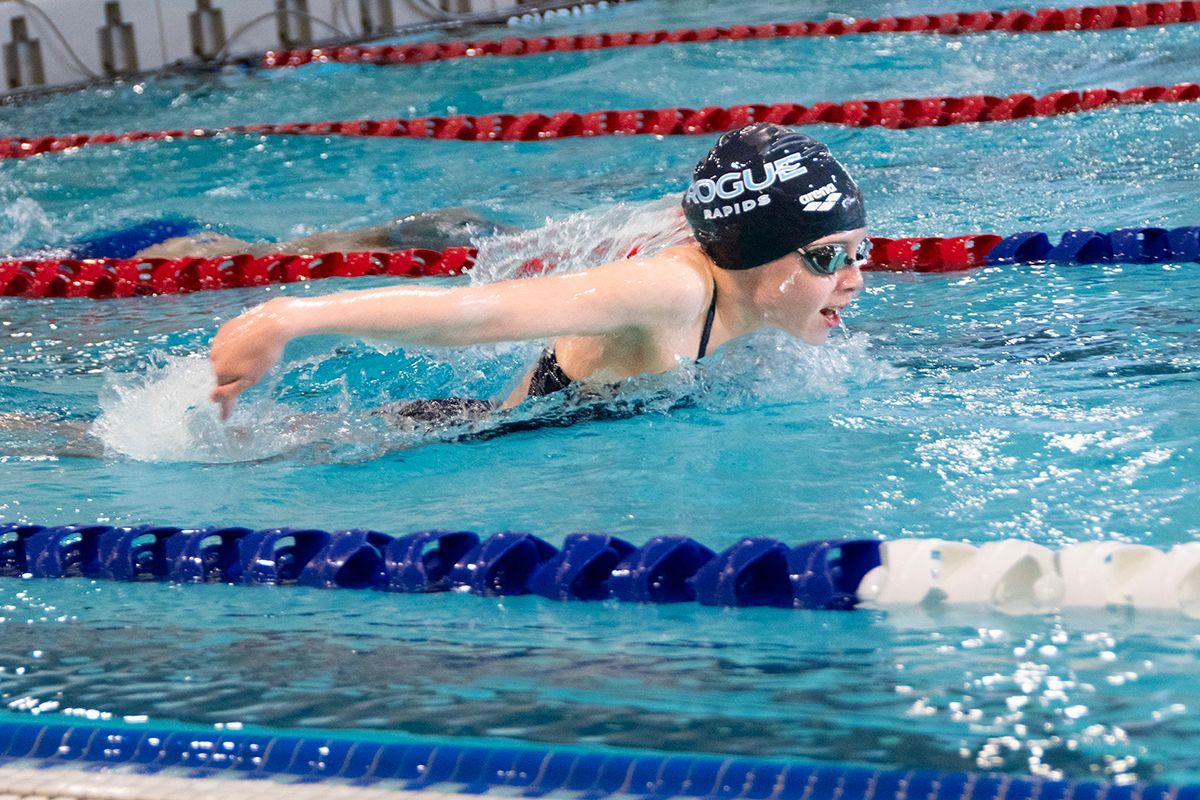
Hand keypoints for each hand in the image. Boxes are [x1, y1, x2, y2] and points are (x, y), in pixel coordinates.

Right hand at [208, 298, 293, 419]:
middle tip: (254, 370)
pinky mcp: (225, 330)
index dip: (226, 405)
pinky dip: (236, 347)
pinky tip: (250, 344)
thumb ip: (230, 391)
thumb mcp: (250, 379)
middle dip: (234, 377)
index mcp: (221, 371)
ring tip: (254, 355)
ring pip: (225, 358)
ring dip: (235, 361)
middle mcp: (214, 356)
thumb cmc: (264, 354)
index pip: (222, 393)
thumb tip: (212, 399)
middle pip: (223, 374)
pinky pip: (228, 344)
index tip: (225, 418)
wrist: (271, 323)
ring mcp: (218, 341)